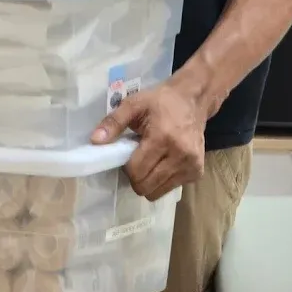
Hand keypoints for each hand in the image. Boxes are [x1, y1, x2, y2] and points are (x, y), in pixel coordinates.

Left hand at [91, 76, 206, 200]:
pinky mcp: (198, 172)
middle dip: (136, 177)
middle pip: (146, 186)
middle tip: (137, 159)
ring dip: (149, 180)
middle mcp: (180, 155)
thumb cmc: (160, 101)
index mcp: (162, 138)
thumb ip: (113, 122)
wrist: (192, 100)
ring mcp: (191, 166)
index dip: (126, 166)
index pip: (136, 171)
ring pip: (158, 192)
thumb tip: (94, 141)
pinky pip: (171, 188)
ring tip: (151, 159)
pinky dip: (163, 180)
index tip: (127, 154)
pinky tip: (165, 161)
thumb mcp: (134, 104)